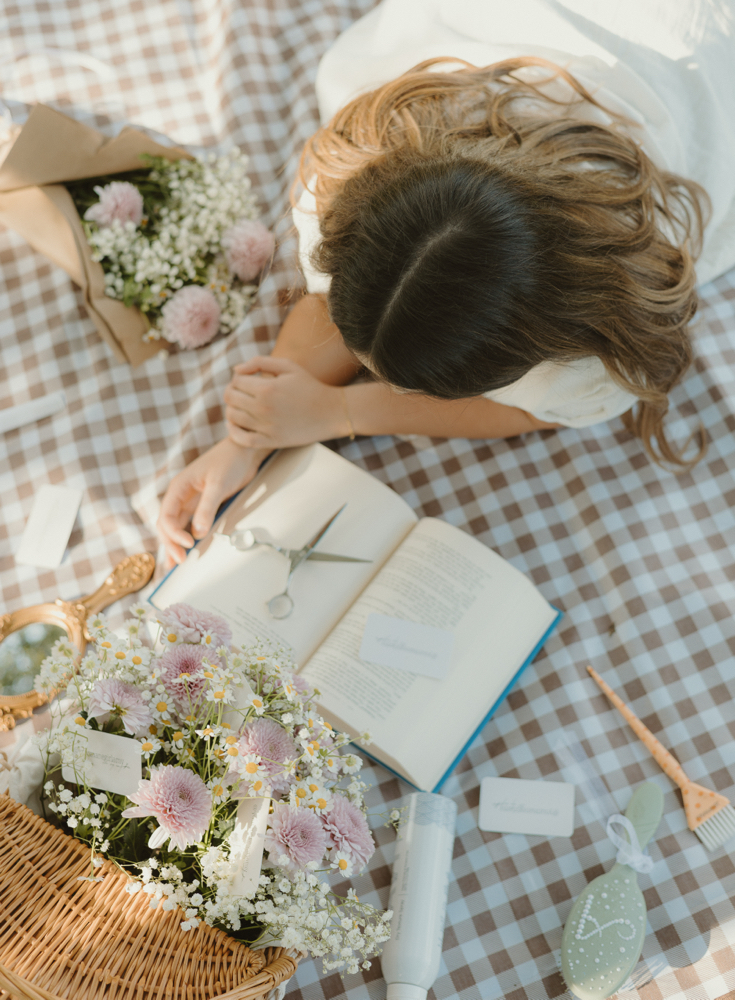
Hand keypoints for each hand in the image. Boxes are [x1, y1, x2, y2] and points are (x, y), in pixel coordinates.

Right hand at [157, 439, 269, 565]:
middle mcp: (181, 496)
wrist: (245, 451)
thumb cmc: (229, 461)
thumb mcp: (218, 484)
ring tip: (175, 564)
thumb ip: (207, 508)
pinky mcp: (203, 506)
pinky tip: (188, 550)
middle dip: (171, 544)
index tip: (189, 545)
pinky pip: (190, 525)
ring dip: (175, 544)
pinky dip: (188, 538)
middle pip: (168, 525)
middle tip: (180, 562)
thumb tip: (197, 532)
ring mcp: (191, 502)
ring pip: (177, 527)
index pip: (166, 516)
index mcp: (178, 488)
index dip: (174, 534)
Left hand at [224, 355, 347, 448]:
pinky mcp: (271, 441)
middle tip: (243, 392)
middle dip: (233, 392)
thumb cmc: (309, 386)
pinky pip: (242, 440)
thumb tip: (236, 371)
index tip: (247, 380)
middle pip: (230, 398)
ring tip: (242, 405)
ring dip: (232, 409)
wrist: (331, 412)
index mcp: (267, 388)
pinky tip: (235, 425)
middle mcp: (263, 408)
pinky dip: (234, 432)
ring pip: (232, 417)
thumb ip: (259, 362)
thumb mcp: (288, 366)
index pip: (236, 381)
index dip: (238, 378)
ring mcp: (267, 427)